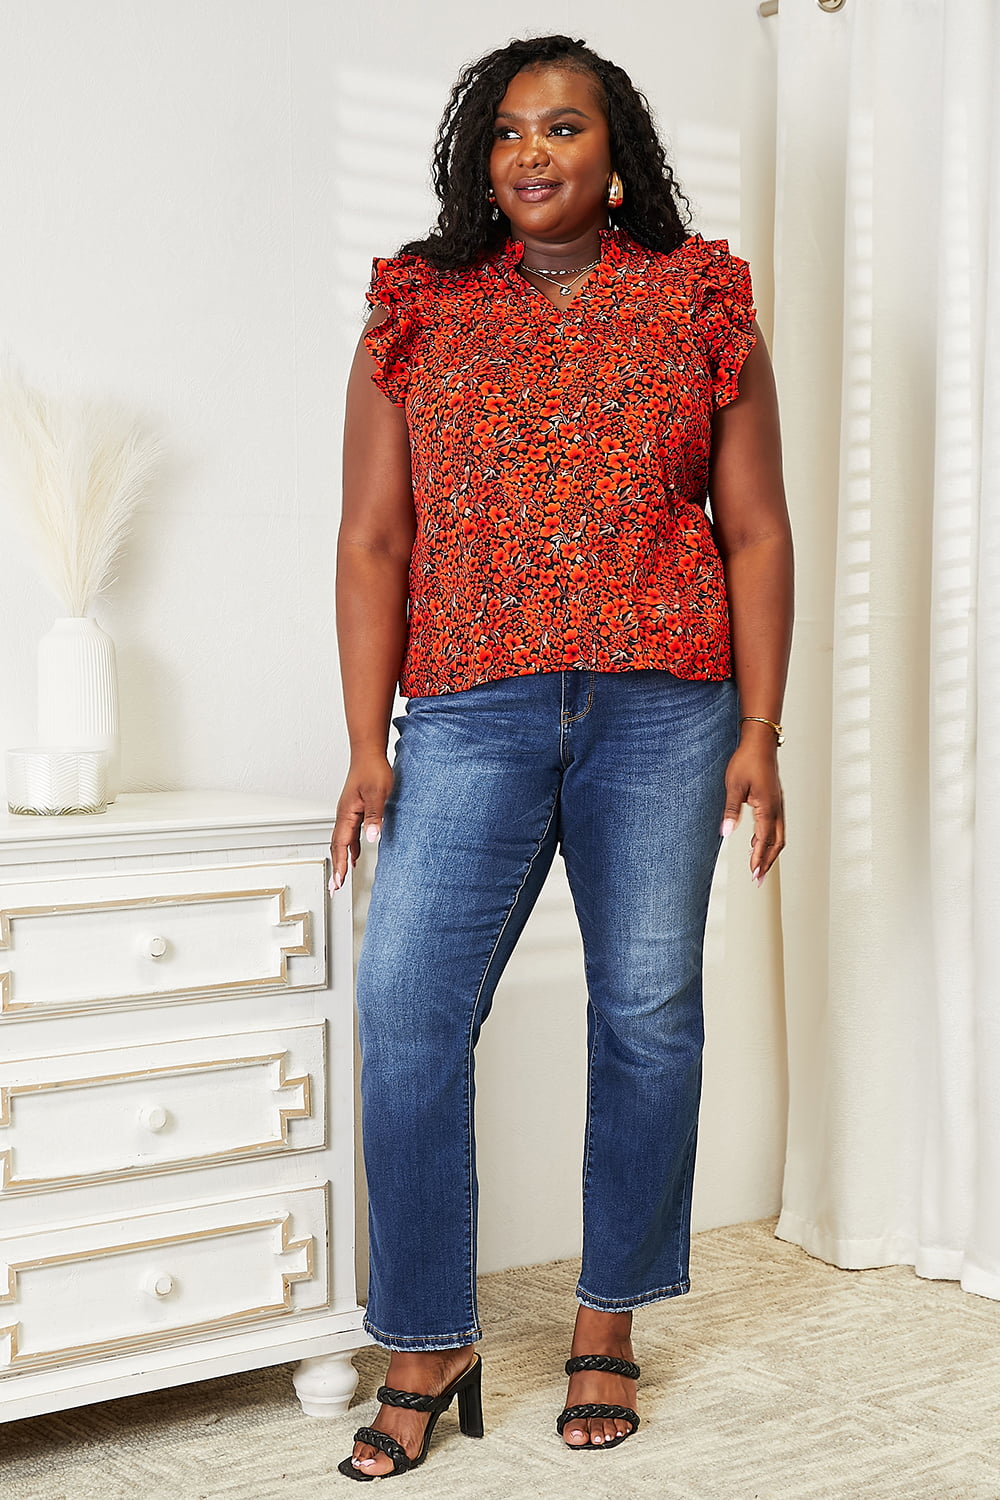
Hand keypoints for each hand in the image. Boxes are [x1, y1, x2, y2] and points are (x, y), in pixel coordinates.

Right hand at [329, 751, 393, 891]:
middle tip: (335, 887)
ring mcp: (348, 813)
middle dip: (336, 868)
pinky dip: (350, 848)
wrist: (369, 753)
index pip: (340, 845)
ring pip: (342, 842)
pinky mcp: (355, 810)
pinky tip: (356, 856)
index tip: (338, 883)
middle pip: (336, 847)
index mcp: (347, 813)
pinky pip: (349, 834)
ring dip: (341, 860)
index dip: (340, 865)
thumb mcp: (378, 794)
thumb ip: (375, 817)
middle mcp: (344, 815)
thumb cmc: (373, 770)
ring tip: (341, 877)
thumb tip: (371, 838)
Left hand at [720, 726, 784, 885]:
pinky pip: (775, 825)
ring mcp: (778, 804)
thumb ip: (731, 811)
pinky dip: (768, 838)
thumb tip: (727, 832)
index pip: (764, 840)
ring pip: (779, 835)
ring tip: (758, 865)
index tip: (754, 874)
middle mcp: (777, 808)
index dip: (759, 859)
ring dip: (769, 851)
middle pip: (777, 843)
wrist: (760, 743)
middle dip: (768, 862)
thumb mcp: (733, 786)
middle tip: (759, 878)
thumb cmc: (746, 761)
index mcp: (768, 807)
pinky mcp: (774, 800)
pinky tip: (756, 842)